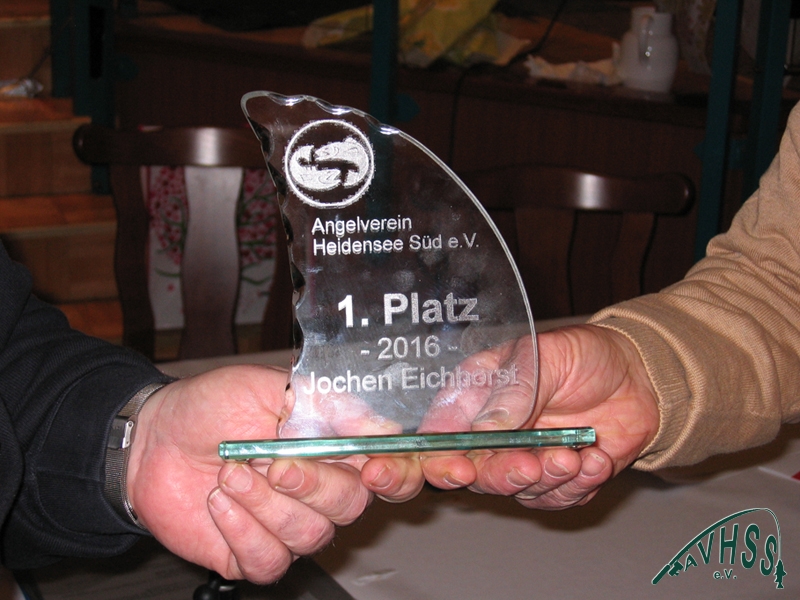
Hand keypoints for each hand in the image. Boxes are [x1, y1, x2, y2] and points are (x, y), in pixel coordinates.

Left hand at [126, 365, 420, 582]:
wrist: (153, 440)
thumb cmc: (211, 406)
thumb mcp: (267, 387)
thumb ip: (324, 402)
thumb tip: (378, 421)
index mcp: (335, 447)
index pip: (392, 470)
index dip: (396, 475)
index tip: (372, 469)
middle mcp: (321, 490)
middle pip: (352, 506)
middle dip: (313, 485)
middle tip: (272, 463)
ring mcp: (289, 526)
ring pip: (310, 535)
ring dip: (265, 503)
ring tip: (229, 473)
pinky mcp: (255, 555)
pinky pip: (270, 560)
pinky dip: (242, 530)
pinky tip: (218, 502)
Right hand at [420, 325, 659, 508]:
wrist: (638, 376)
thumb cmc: (581, 354)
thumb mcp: (543, 355)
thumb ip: (514, 390)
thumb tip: (486, 428)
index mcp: (472, 398)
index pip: (437, 438)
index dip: (438, 460)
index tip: (460, 469)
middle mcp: (491, 434)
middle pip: (474, 473)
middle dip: (502, 475)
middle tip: (530, 465)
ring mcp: (523, 458)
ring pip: (517, 490)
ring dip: (547, 479)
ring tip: (573, 455)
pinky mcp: (557, 479)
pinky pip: (556, 498)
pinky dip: (576, 486)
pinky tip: (594, 460)